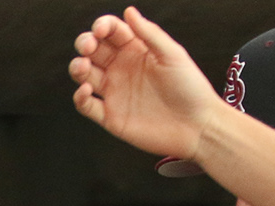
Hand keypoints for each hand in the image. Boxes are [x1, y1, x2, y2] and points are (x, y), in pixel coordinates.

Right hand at [69, 8, 221, 161]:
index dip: (102, 27)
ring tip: (83, 67)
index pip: (112, 32)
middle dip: (85, 44)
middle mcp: (122, 69)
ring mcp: (114, 93)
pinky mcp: (110, 117)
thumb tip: (128, 11)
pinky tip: (86, 90)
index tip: (100, 29)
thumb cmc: (190, 88)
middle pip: (94, 51)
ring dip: (78, 68)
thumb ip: (149, 33)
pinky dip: (80, 98)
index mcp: (136, 51)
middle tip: (88, 46)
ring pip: (85, 76)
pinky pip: (87, 106)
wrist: (196, 126)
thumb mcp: (172, 54)